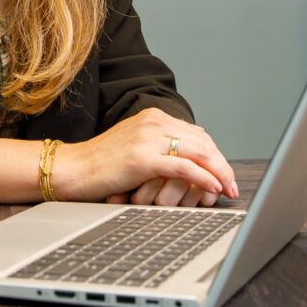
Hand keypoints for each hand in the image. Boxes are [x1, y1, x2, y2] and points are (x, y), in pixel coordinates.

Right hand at [55, 108, 237, 203]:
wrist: (73, 168)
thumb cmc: (101, 164)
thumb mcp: (134, 148)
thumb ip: (159, 148)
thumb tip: (189, 164)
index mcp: (152, 117)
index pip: (197, 134)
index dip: (215, 155)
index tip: (225, 175)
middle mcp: (153, 122)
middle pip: (202, 141)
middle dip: (222, 165)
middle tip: (233, 186)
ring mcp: (148, 138)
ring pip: (198, 152)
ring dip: (219, 172)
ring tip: (228, 190)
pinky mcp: (143, 158)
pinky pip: (184, 167)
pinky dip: (204, 178)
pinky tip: (213, 188)